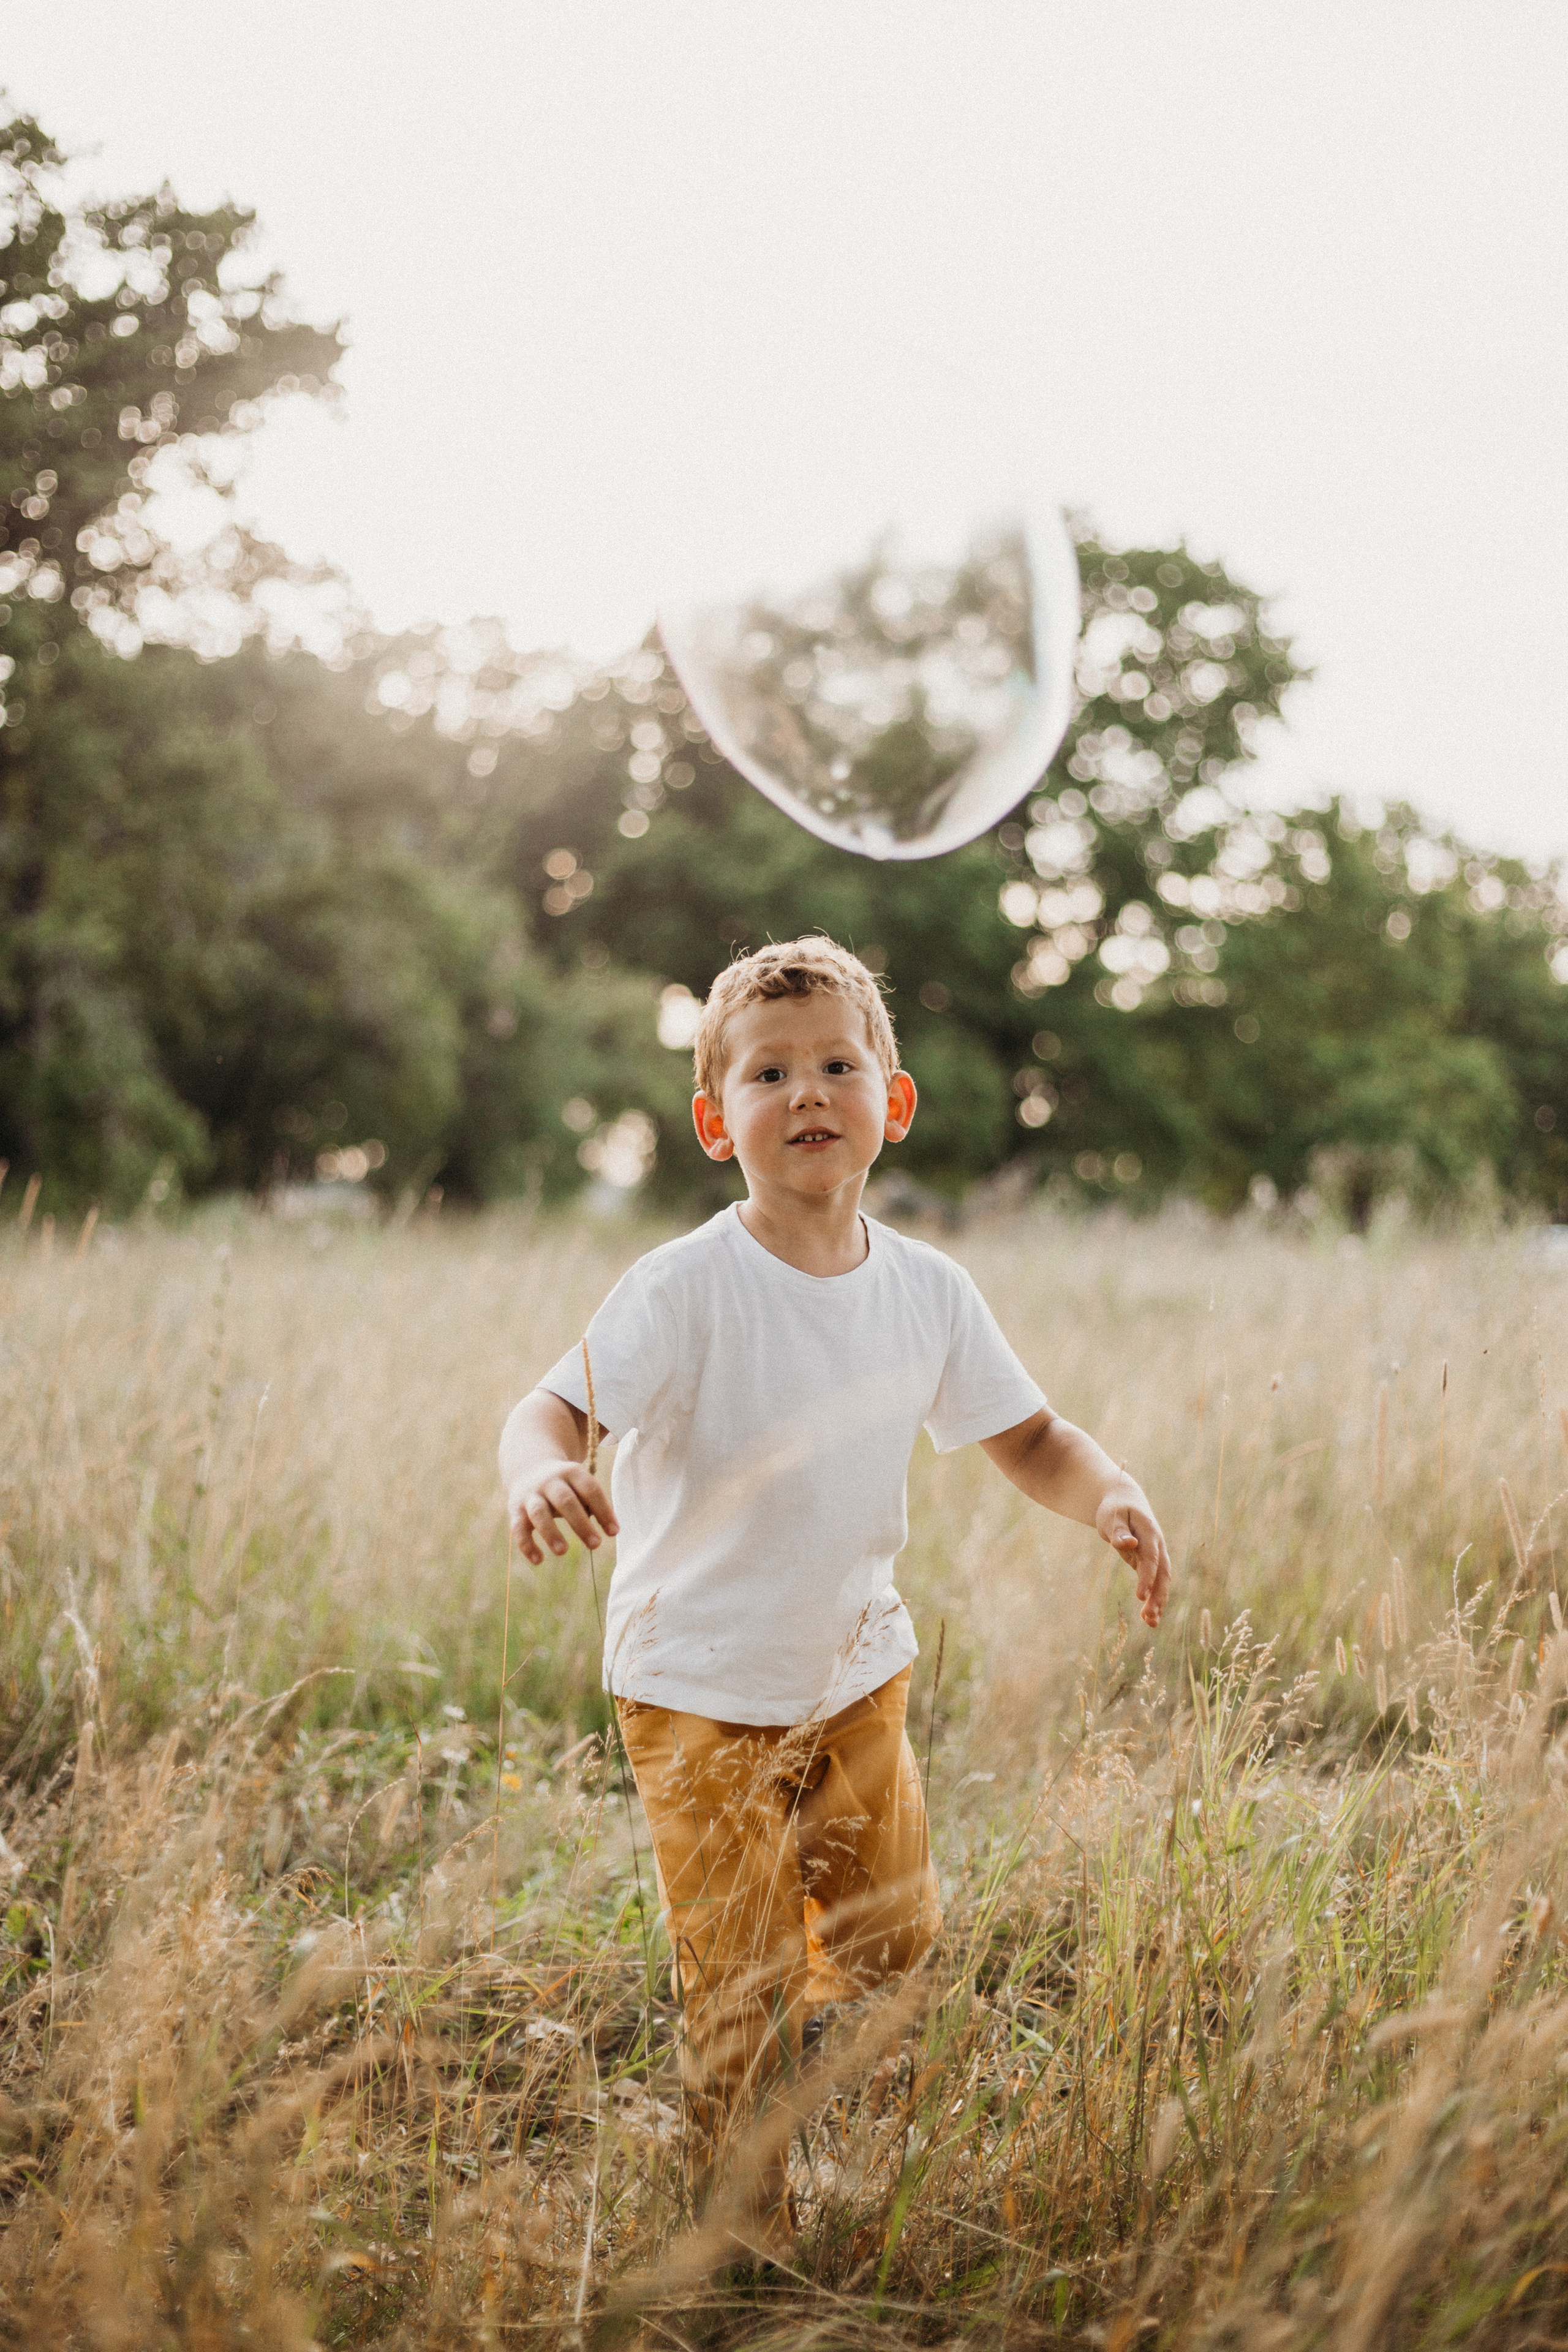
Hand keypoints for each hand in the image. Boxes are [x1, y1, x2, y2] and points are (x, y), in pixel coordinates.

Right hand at [509, 1458, 617, 1565]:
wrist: (528, 1467)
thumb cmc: (566, 1485)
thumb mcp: (579, 1483)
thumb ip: (593, 1502)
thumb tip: (610, 1528)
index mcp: (571, 1472)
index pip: (590, 1489)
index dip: (603, 1510)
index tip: (614, 1532)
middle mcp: (550, 1481)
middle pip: (565, 1500)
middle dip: (581, 1523)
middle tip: (595, 1545)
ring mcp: (531, 1494)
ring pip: (539, 1512)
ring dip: (551, 1532)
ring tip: (563, 1552)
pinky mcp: (515, 1510)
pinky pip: (518, 1528)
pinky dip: (526, 1545)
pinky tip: (538, 1560)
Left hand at [1097, 1488, 1171, 1628]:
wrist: (1125, 1501)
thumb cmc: (1115, 1508)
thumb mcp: (1111, 1516)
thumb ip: (1118, 1530)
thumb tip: (1129, 1544)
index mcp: (1149, 1532)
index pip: (1150, 1557)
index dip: (1147, 1576)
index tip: (1140, 1595)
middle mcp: (1158, 1545)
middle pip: (1162, 1573)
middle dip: (1158, 1595)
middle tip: (1149, 1617)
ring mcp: (1157, 1554)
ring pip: (1162, 1581)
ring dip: (1158, 1601)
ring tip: (1151, 1623)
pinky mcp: (1151, 1563)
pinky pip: (1155, 1582)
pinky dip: (1153, 1598)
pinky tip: (1149, 1617)